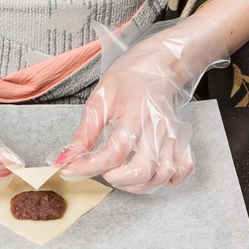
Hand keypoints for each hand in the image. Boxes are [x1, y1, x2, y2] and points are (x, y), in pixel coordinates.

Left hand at [57, 16, 229, 193]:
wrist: (161, 63)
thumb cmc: (130, 77)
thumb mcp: (100, 100)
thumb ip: (84, 133)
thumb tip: (66, 158)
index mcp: (134, 114)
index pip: (114, 153)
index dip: (89, 167)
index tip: (71, 170)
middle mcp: (158, 128)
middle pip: (143, 170)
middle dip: (117, 179)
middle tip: (104, 170)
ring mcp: (173, 136)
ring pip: (162, 175)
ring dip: (139, 185)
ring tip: (122, 174)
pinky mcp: (182, 140)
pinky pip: (182, 170)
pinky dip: (167, 179)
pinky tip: (150, 174)